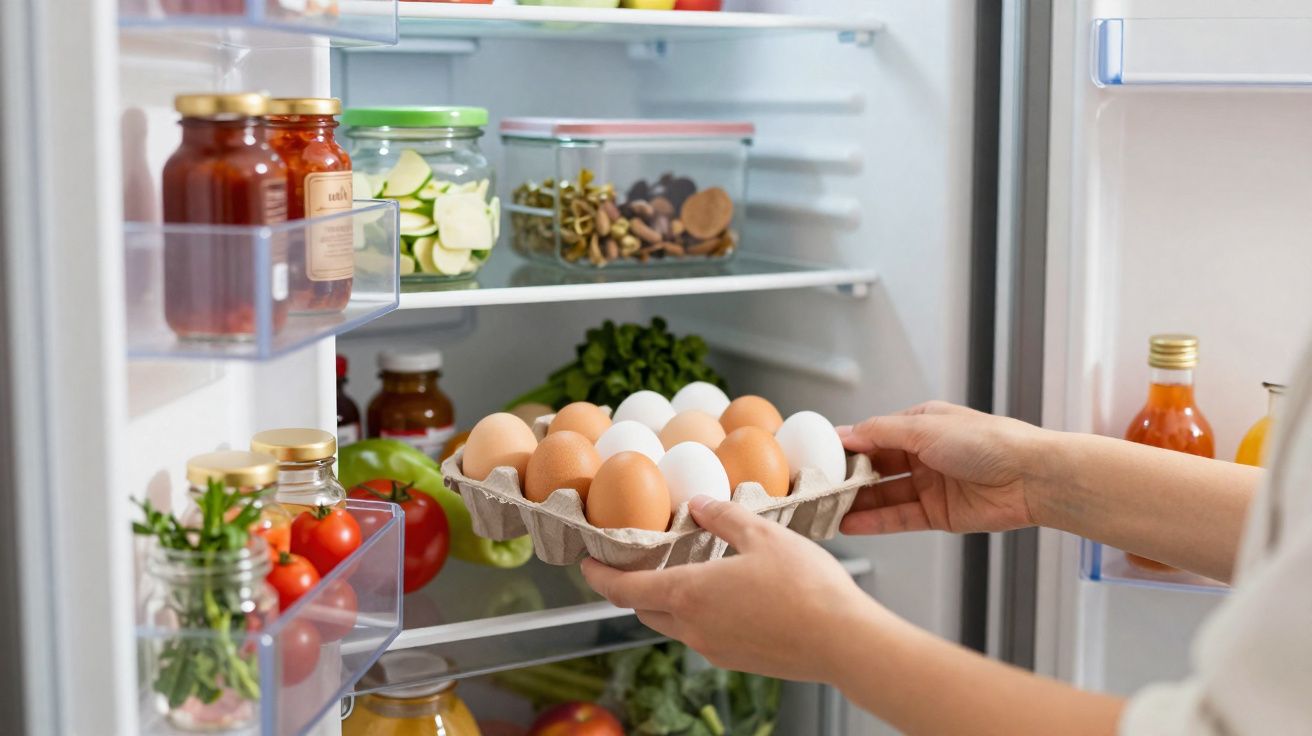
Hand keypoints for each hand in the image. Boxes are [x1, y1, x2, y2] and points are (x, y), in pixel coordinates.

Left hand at [582, 496, 888, 682]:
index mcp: (688, 594)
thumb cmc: (806, 587)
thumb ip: (723, 517)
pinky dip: (697, 614)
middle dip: (632, 587)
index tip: (587, 563)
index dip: (600, 577)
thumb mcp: (763, 535)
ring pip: (674, 624)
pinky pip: (703, 635)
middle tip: (634, 561)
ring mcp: (715, 649)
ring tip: (683, 572)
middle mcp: (693, 628)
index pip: (624, 590)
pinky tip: (725, 595)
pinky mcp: (738, 660)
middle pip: (644, 609)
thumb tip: (699, 505)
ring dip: (667, 600)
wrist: (843, 642)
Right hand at [838, 401, 1046, 535]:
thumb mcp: (926, 427)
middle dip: (846, 478)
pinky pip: (898, 518)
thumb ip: (882, 432)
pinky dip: (874, 522)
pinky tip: (850, 524)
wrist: (1032, 477)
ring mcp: (930, 485)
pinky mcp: (938, 514)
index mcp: (920, 424)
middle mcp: (923, 454)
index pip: (873, 435)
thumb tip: (846, 433)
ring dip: (856, 503)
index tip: (819, 457)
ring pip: (883, 495)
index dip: (846, 446)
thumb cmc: (988, 442)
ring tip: (826, 511)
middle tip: (818, 488)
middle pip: (875, 467)